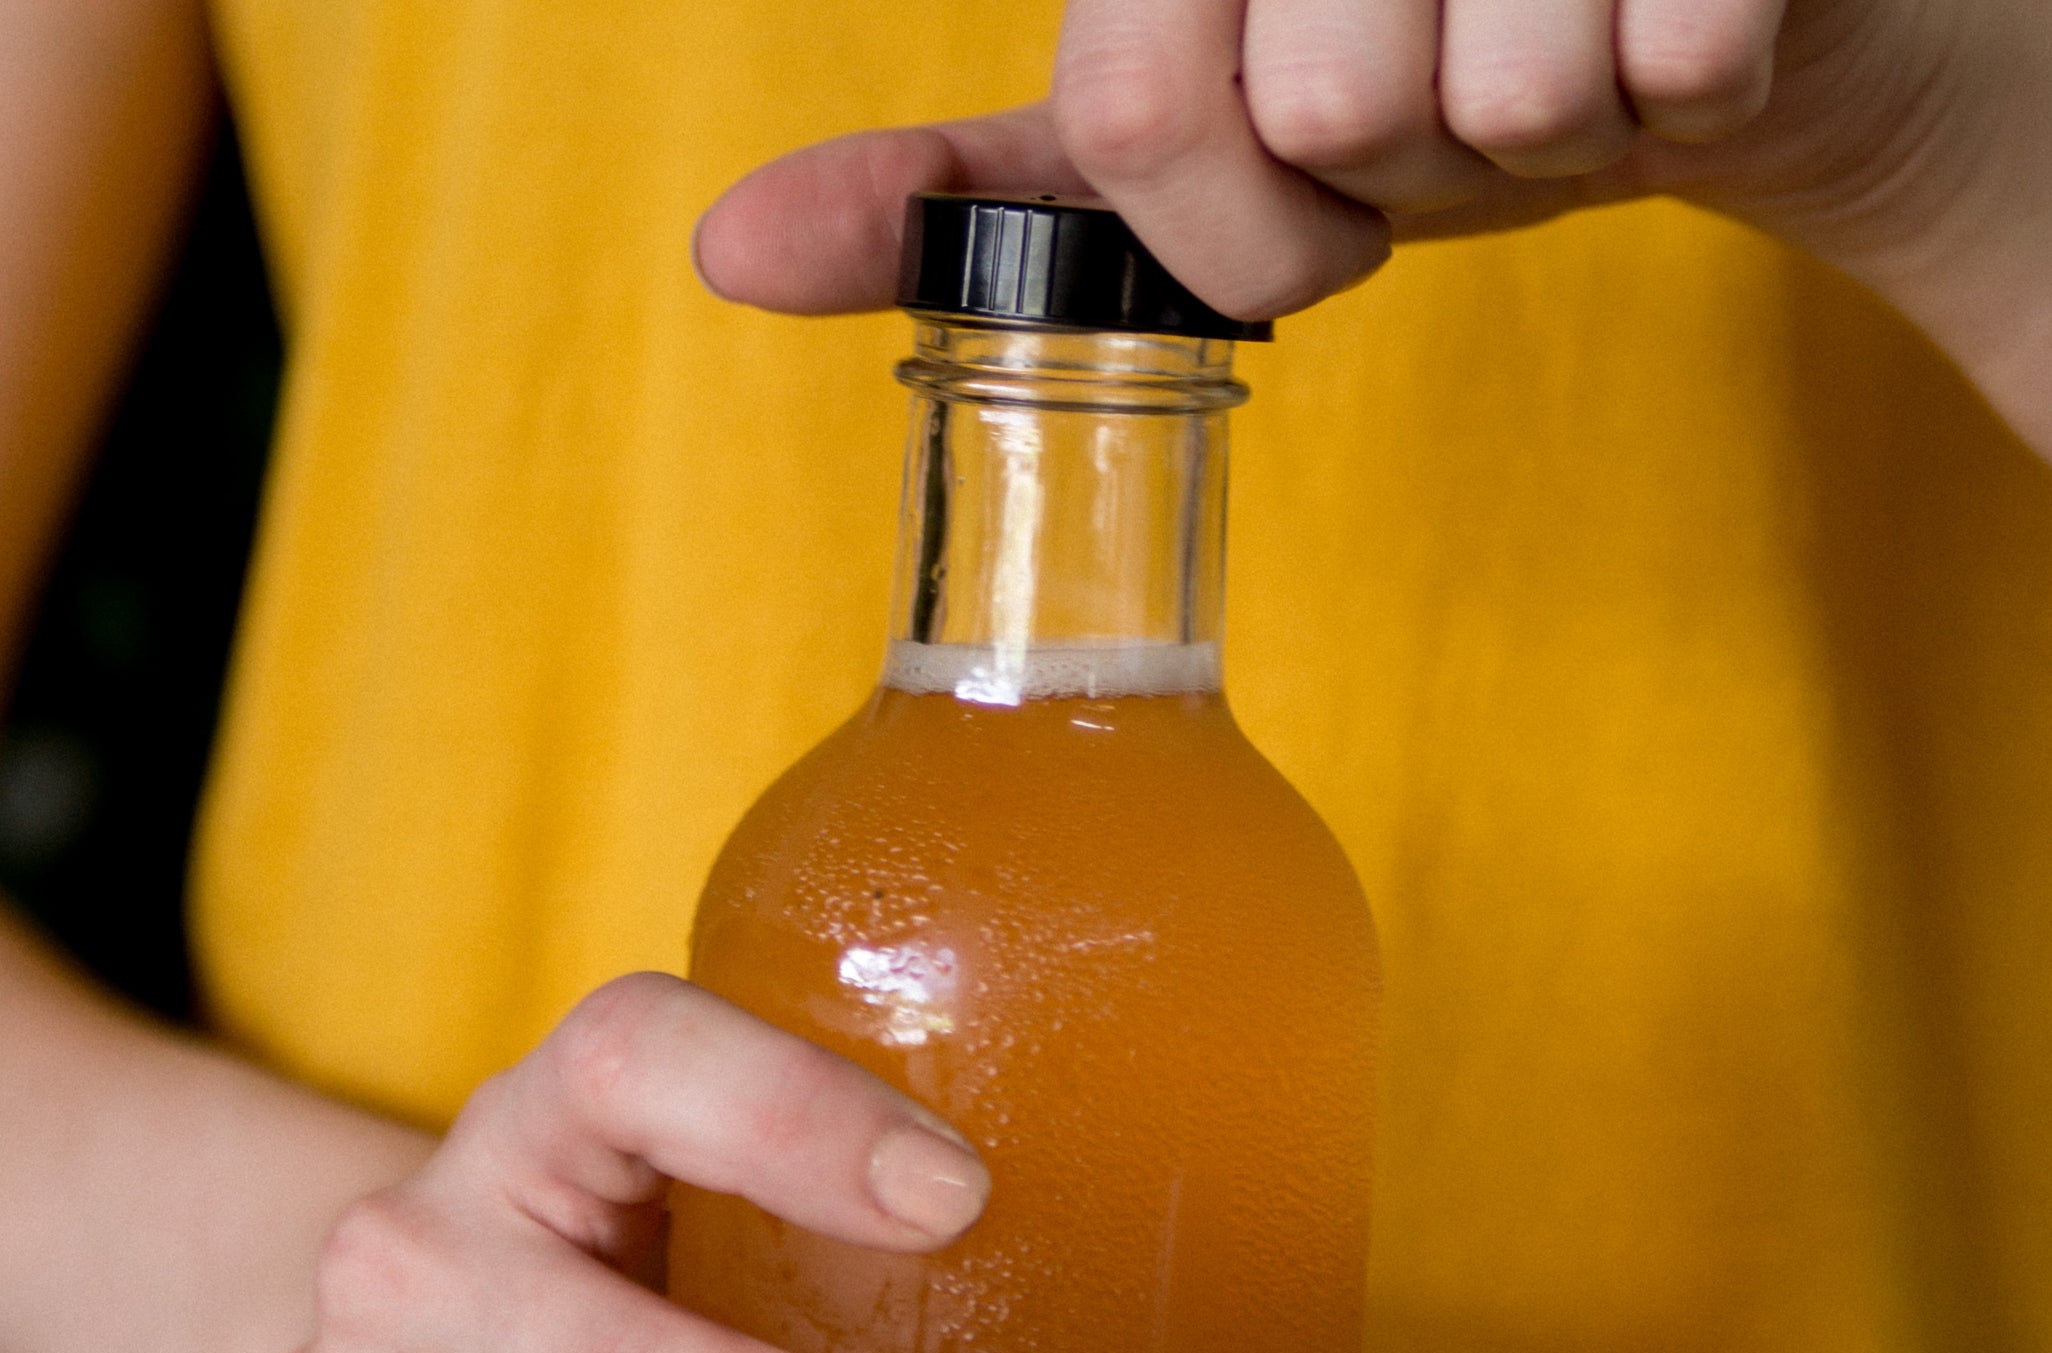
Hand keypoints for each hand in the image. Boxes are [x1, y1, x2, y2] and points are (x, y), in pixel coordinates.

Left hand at [696, 0, 2051, 456]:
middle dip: (1403, 185)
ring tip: (1566, 57)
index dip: (1236, 223)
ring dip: (1549, 137)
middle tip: (1451, 115)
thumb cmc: (1416, 72)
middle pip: (1328, 109)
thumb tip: (726, 259)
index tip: (1314, 201)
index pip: (1137, 111)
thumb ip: (970, 190)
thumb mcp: (1175, 138)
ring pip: (1506, 95)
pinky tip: (1676, 35)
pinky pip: (1674, 52)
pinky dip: (1684, 89)